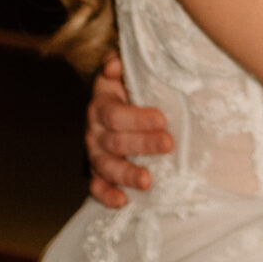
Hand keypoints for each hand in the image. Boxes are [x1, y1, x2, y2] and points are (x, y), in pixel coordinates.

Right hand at [85, 54, 171, 207]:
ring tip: (147, 181)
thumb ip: (120, 61)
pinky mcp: (98, 172)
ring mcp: (95, 153)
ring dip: (126, 175)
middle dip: (142, 145)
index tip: (162, 120)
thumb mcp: (128, 69)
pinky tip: (124, 201)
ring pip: (105, 167)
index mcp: (101, 104)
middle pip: (114, 141)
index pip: (115, 113)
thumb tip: (113, 65)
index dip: (137, 118)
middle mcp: (94, 130)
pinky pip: (96, 186)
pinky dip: (106, 195)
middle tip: (168, 145)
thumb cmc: (132, 86)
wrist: (122, 104)